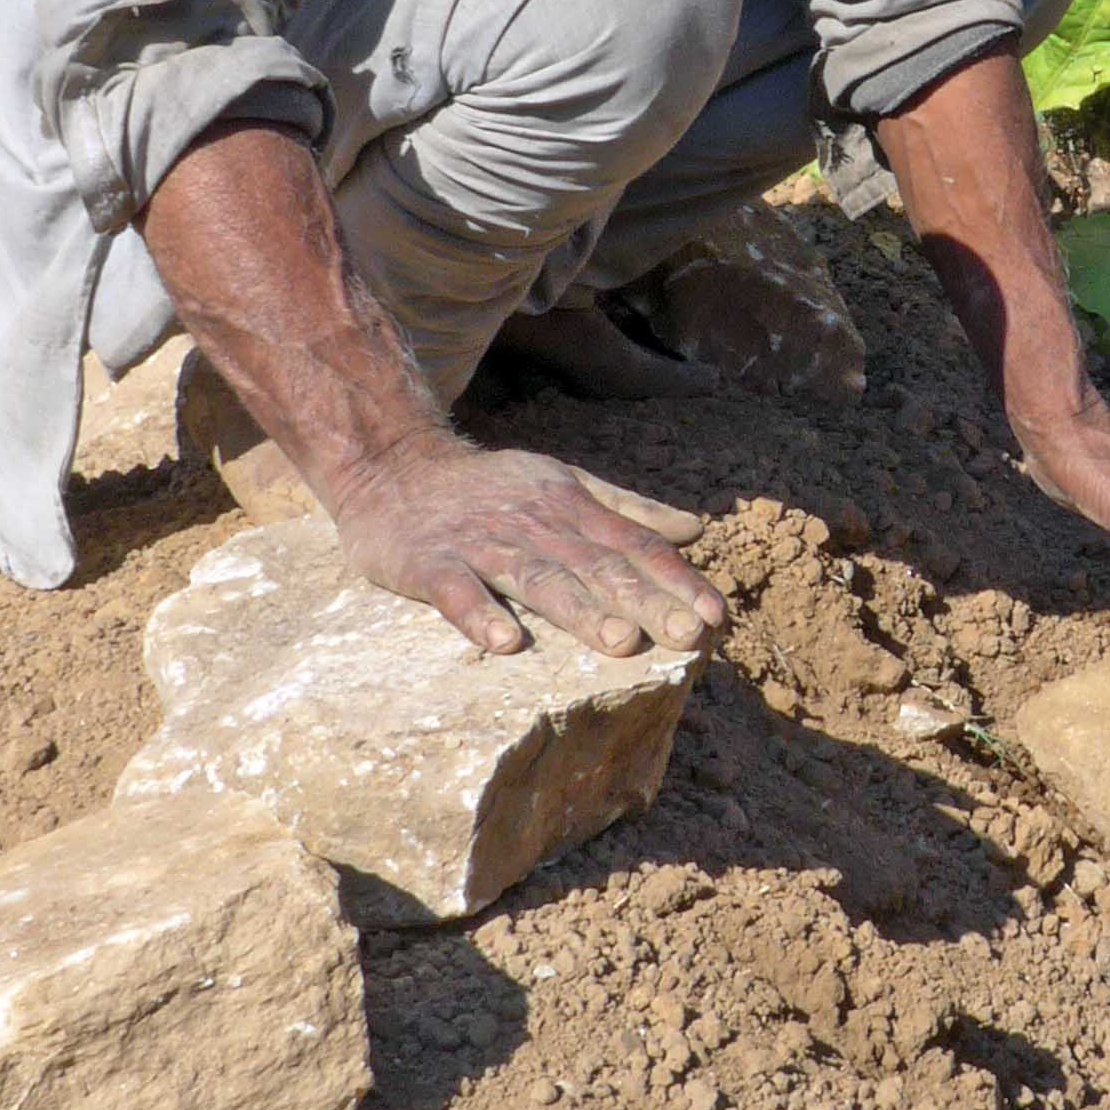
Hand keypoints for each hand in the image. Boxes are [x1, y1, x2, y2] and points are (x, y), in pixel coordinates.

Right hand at [332, 434, 727, 659]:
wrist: (393, 466)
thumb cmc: (491, 488)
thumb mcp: (564, 483)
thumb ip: (628, 509)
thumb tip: (697, 529)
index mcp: (570, 507)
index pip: (633, 545)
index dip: (676, 579)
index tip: (717, 615)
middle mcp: (534, 524)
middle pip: (596, 565)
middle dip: (646, 600)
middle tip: (689, 634)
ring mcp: (480, 543)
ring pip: (537, 578)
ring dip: (579, 610)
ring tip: (620, 641)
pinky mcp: (428, 563)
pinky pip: (456, 591)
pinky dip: (479, 615)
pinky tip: (505, 643)